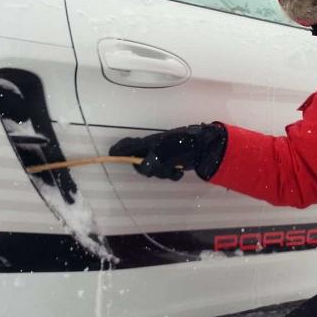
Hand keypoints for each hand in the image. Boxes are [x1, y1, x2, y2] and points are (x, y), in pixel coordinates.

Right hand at [109, 123, 226, 180]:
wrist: (204, 147)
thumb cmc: (182, 145)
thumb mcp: (164, 151)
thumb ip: (150, 160)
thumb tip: (140, 166)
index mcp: (150, 142)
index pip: (130, 145)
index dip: (121, 150)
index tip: (112, 154)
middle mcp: (155, 148)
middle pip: (143, 163)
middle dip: (151, 169)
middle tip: (160, 168)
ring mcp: (164, 155)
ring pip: (156, 170)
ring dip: (165, 172)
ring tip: (175, 169)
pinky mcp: (174, 162)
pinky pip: (168, 172)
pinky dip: (174, 173)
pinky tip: (179, 171)